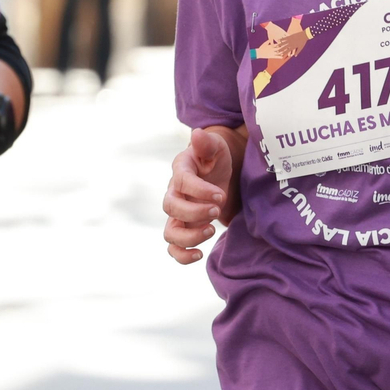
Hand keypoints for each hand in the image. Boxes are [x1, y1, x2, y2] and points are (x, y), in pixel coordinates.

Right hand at [162, 128, 232, 264]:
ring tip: (211, 231)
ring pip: (170, 232)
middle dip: (195, 212)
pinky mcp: (184, 227)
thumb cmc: (217, 157)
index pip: (183, 181)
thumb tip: (197, 134)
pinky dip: (183, 255)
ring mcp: (178, 213)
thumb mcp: (216, 146)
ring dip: (189, 236)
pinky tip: (200, 254)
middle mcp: (174, 192)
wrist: (218, 171)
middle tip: (217, 210)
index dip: (200, 191)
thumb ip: (207, 142)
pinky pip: (174, 247)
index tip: (220, 196)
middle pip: (171, 207)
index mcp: (181, 170)